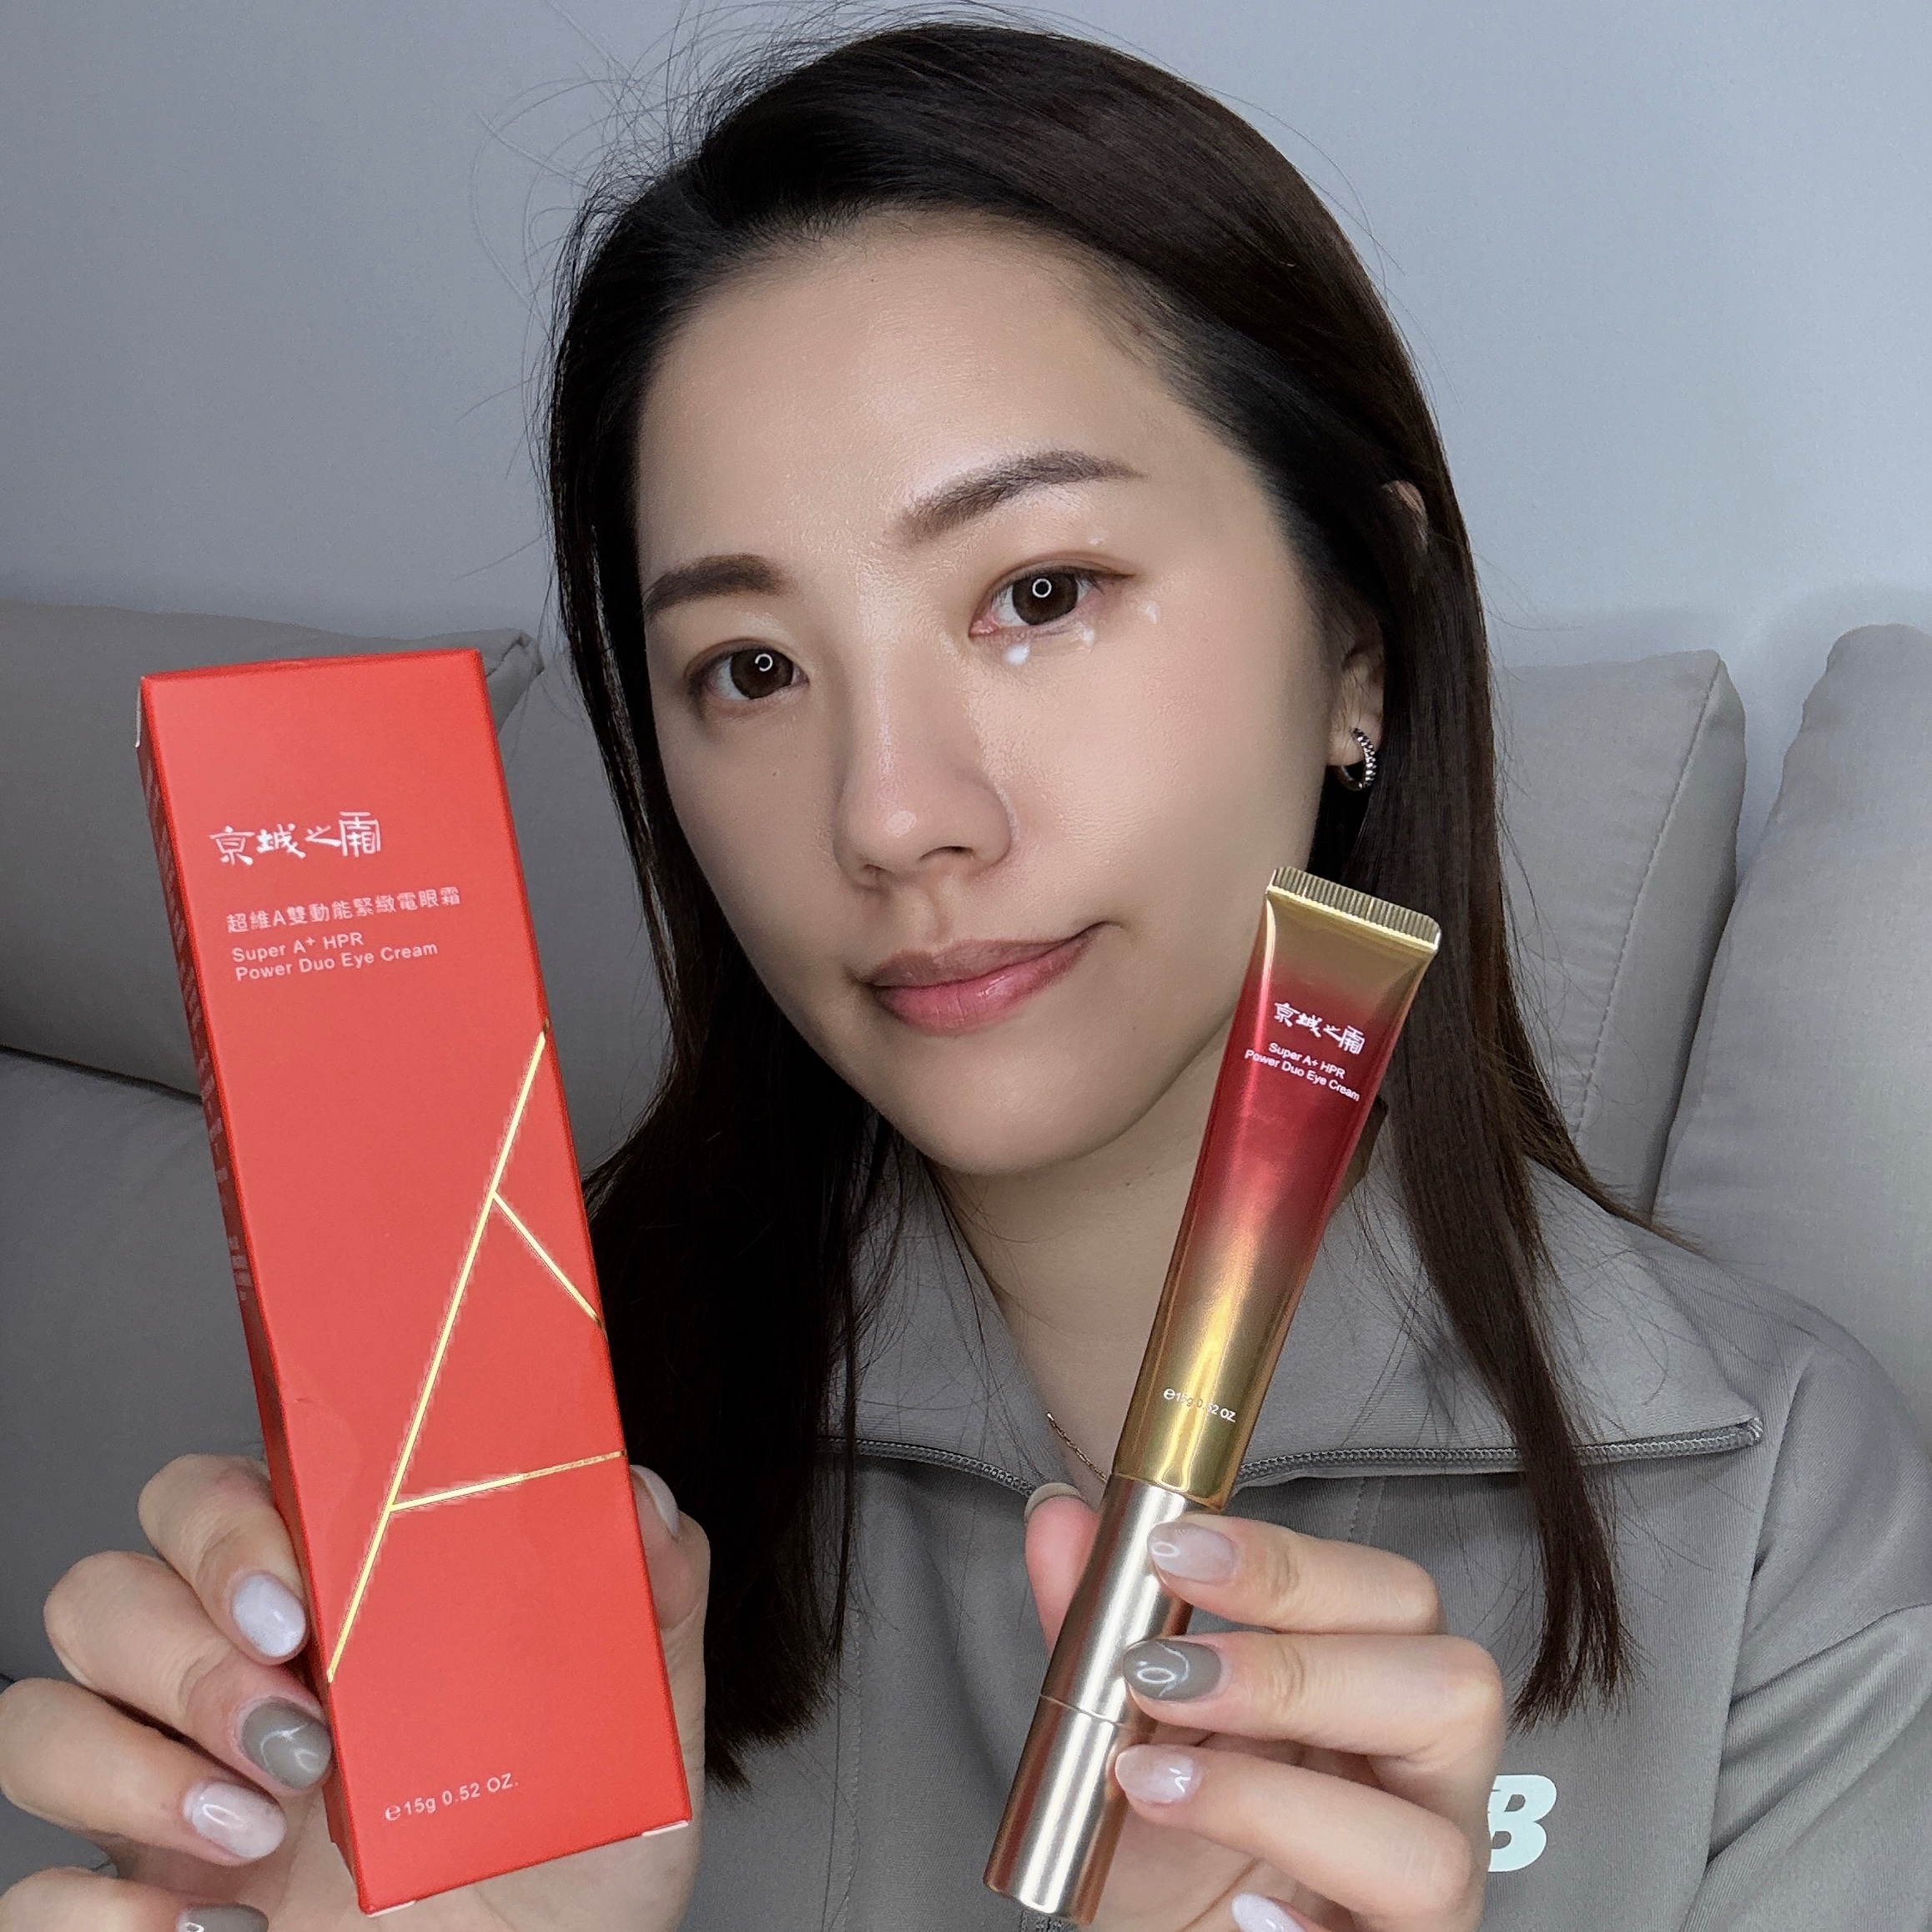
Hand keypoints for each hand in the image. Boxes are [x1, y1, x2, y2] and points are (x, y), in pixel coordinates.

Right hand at [0, 1453, 708, 1931]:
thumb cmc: (579, 1860)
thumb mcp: (641, 1729)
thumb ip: (654, 1600)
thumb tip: (639, 1494)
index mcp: (336, 1612)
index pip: (221, 1497)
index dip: (227, 1524)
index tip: (300, 1596)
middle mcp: (235, 1686)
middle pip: (103, 1590)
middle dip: (179, 1645)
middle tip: (297, 1723)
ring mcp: (173, 1799)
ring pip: (37, 1719)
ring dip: (126, 1764)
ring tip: (263, 1827)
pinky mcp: (139, 1917)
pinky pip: (27, 1895)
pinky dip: (86, 1910)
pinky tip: (212, 1929)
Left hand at [1026, 1497, 1502, 1931]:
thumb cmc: (1167, 1846)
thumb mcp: (1120, 1728)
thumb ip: (1096, 1624)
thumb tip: (1061, 1519)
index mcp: (1375, 1690)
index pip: (1394, 1596)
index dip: (1291, 1565)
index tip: (1173, 1551)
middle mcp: (1425, 1786)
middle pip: (1455, 1689)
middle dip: (1295, 1671)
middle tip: (1161, 1676)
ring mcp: (1428, 1891)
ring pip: (1434, 1841)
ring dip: (1273, 1800)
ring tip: (1152, 1782)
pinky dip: (1307, 1929)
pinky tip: (1240, 1909)